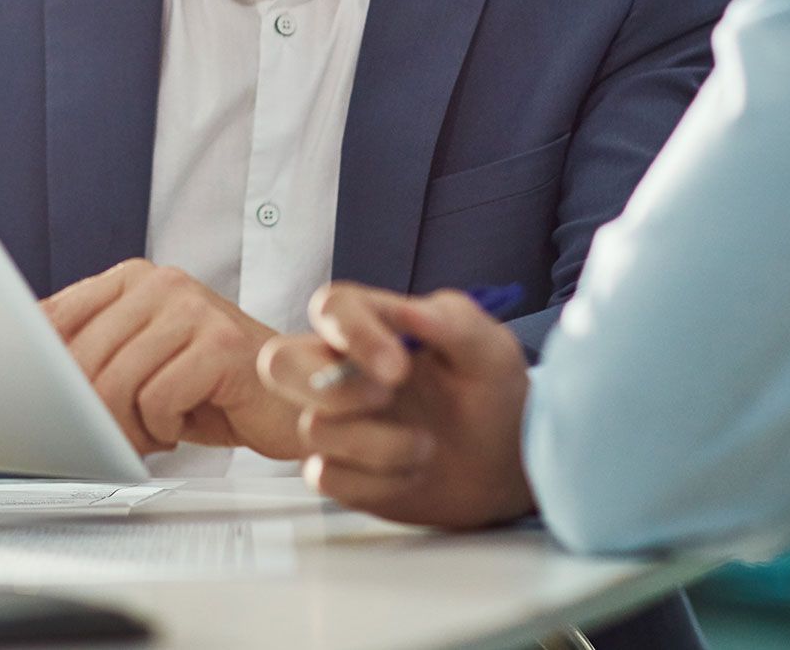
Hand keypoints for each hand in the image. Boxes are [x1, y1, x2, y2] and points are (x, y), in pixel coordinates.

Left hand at [42, 260, 298, 457]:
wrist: (293, 393)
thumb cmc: (211, 385)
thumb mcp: (141, 360)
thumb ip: (92, 354)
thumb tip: (22, 376)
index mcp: (134, 278)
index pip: (55, 317)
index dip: (39, 370)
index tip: (39, 404)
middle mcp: (163, 283)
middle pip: (81, 359)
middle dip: (89, 413)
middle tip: (116, 434)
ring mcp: (193, 309)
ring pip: (116, 382)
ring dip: (129, 426)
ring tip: (155, 430)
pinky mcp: (220, 344)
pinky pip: (158, 400)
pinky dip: (166, 428)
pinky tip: (187, 423)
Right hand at [259, 282, 535, 527]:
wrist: (509, 463)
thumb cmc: (495, 391)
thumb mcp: (489, 349)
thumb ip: (452, 321)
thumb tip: (408, 309)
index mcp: (375, 324)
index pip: (332, 307)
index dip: (352, 333)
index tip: (398, 368)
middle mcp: (343, 368)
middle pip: (279, 363)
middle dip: (324, 387)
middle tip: (386, 398)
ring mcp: (338, 420)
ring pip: (311, 428)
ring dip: (377, 443)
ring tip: (427, 446)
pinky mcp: (341, 470)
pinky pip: (324, 476)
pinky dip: (373, 482)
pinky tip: (410, 474)